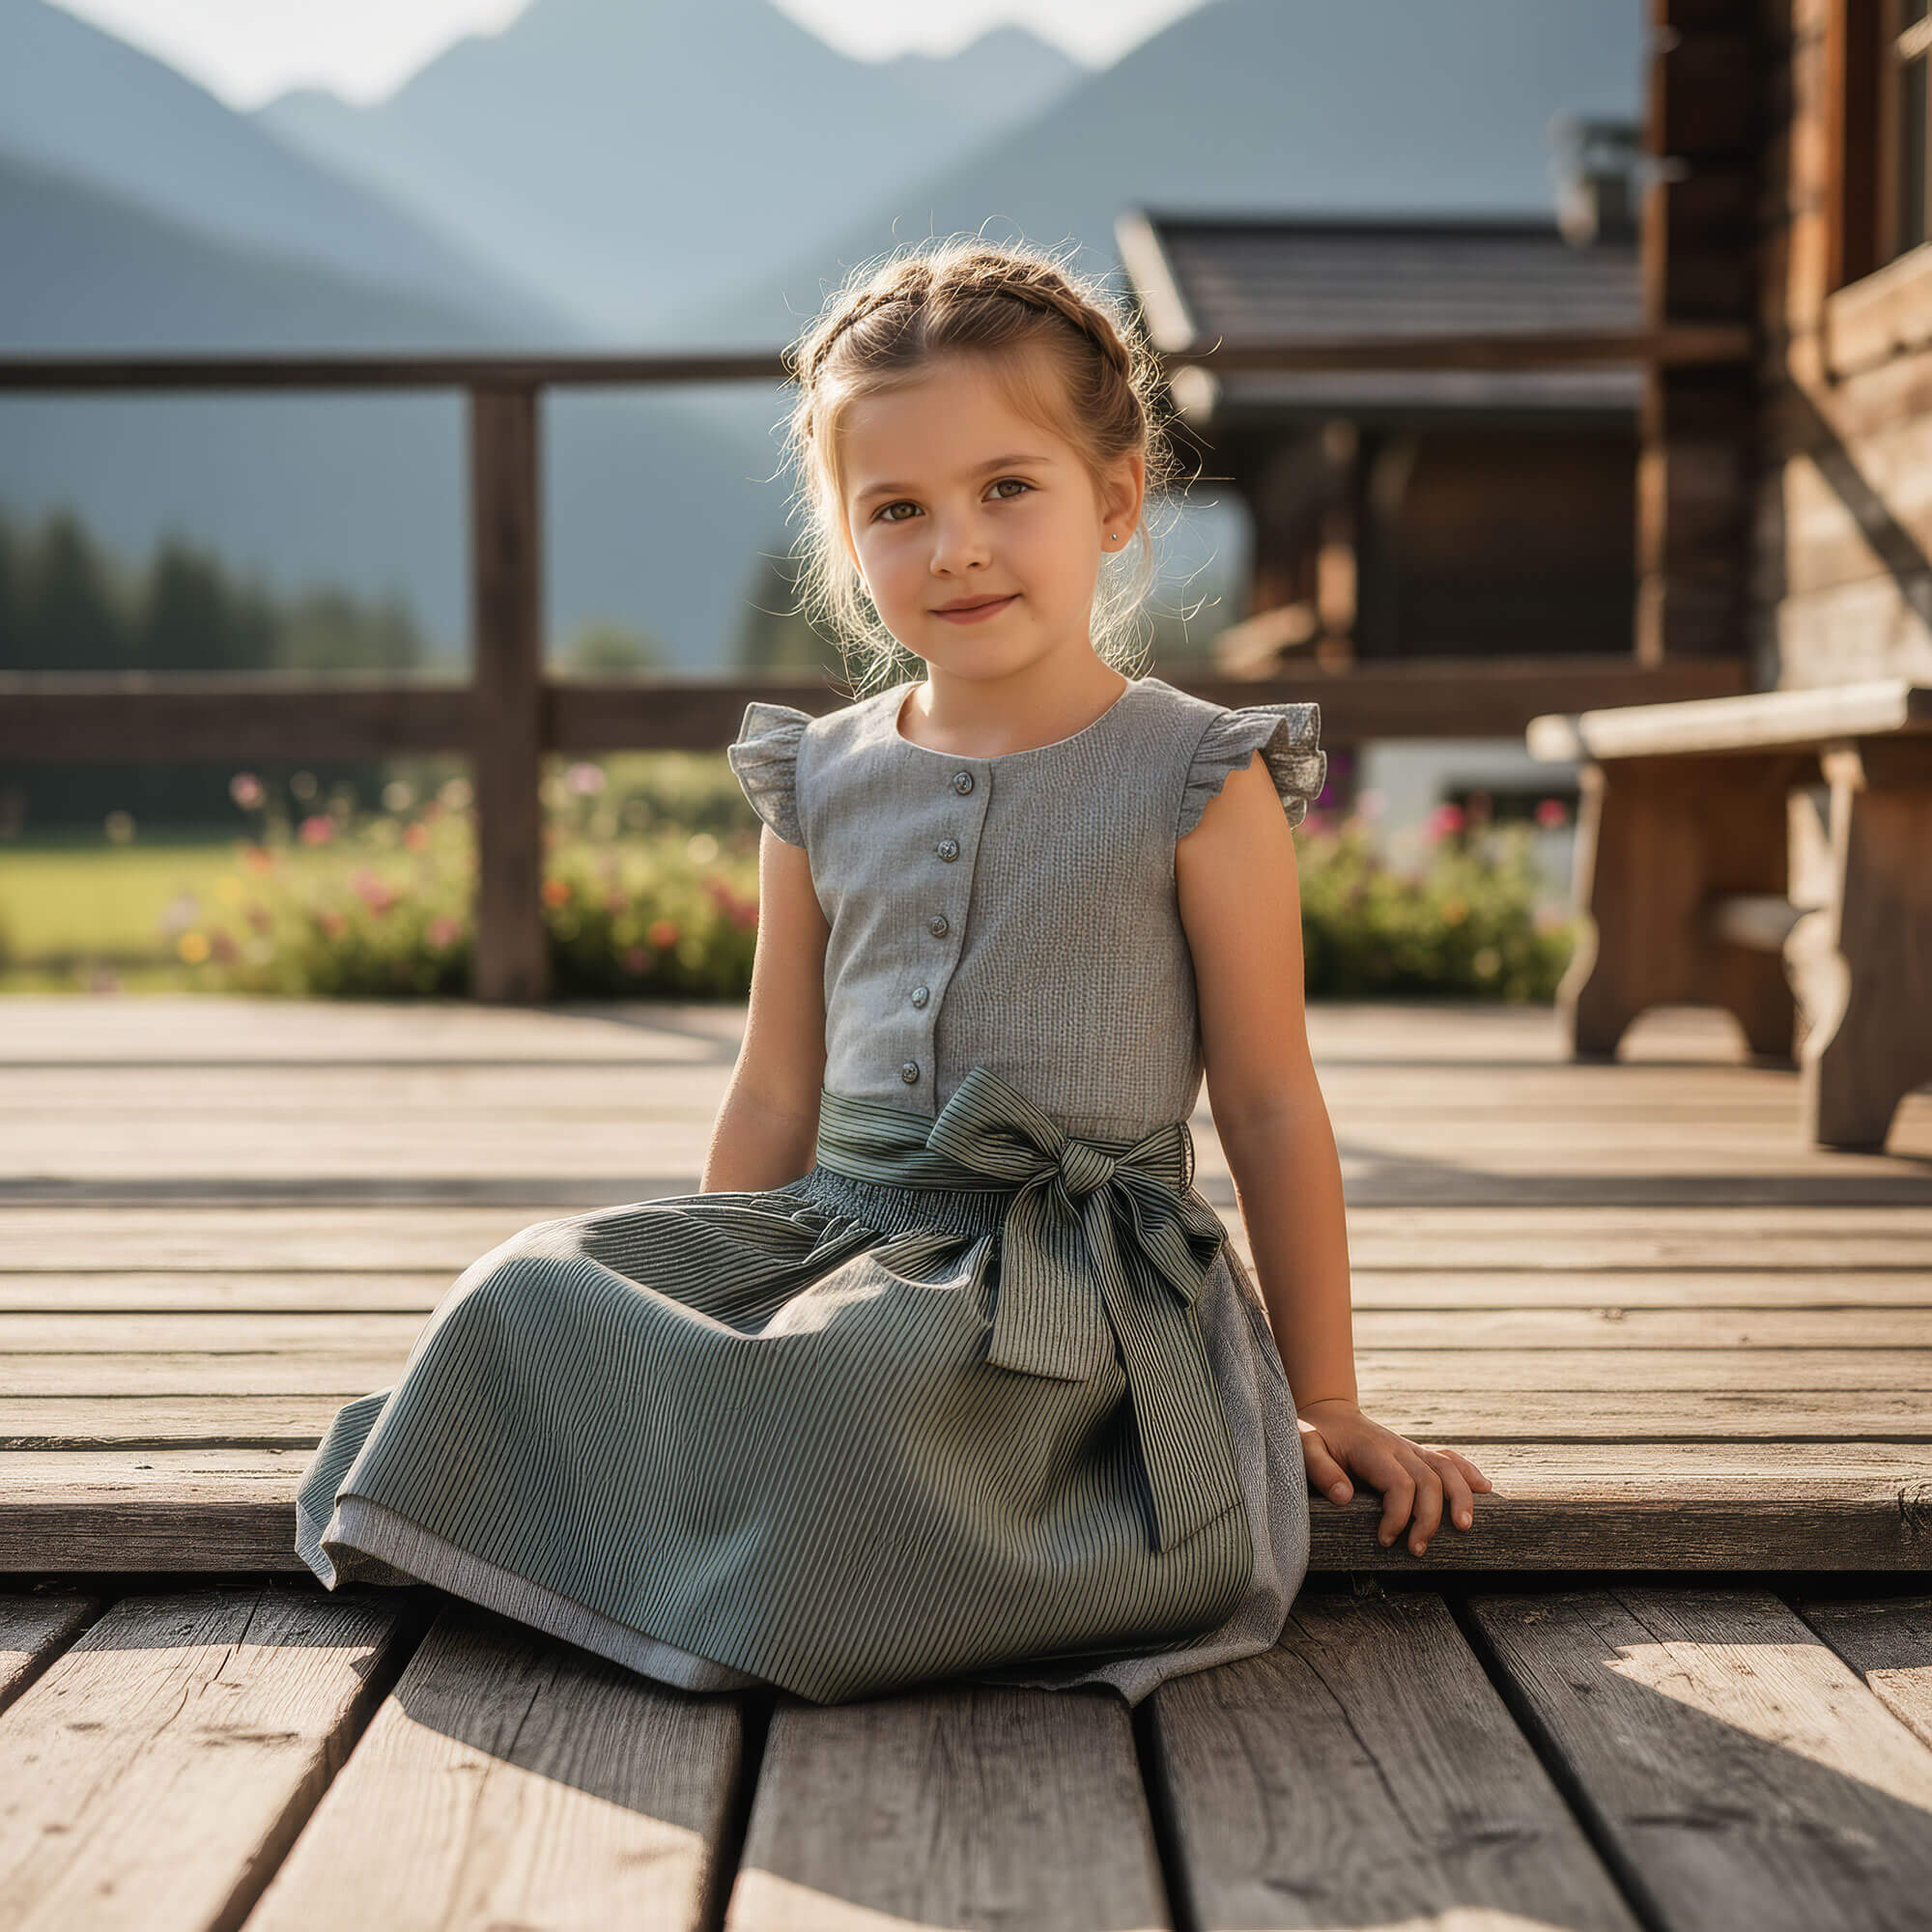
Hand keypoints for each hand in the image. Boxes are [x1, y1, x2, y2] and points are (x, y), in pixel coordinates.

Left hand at [1296, 1397, 1493, 1554]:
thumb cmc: (1314, 1434)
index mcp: (1373, 1449)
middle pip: (1430, 1480)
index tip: (1385, 1540)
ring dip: (1461, 1497)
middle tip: (1418, 1550)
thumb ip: (1320, 1470)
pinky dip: (1467, 1471)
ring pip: (1446, 1468)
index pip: (1401, 1484)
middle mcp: (1398, 1447)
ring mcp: (1409, 1448)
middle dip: (1431, 1518)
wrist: (1327, 1412)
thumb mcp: (1304, 1446)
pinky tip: (1483, 1488)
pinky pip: (1447, 1458)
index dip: (1400, 1515)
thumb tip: (1344, 1497)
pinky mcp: (1415, 1453)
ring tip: (1465, 1527)